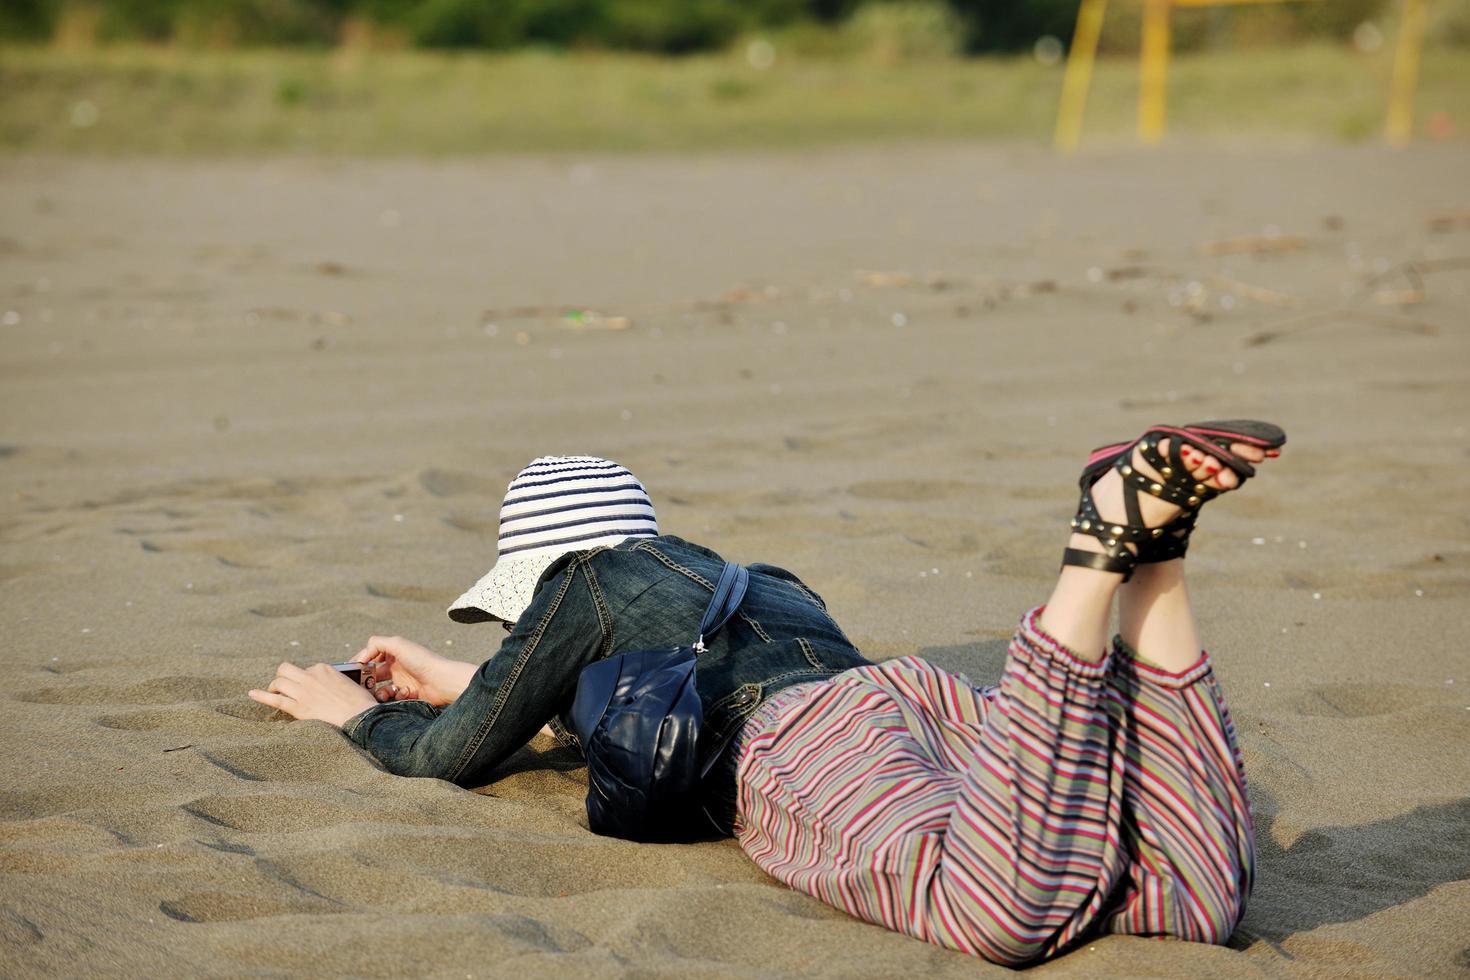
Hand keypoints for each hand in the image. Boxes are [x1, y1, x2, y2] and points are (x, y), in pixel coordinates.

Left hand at [249, 662, 377, 727]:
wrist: (360, 716)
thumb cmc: (359, 701)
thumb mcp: (350, 682)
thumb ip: (335, 679)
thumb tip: (331, 685)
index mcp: (324, 668)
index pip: (307, 669)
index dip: (306, 678)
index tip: (310, 687)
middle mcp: (311, 676)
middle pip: (286, 669)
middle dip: (283, 675)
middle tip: (285, 685)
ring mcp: (303, 691)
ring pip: (279, 682)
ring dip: (275, 686)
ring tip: (276, 692)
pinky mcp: (298, 707)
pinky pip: (274, 699)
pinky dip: (261, 695)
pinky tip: (252, 693)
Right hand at [350, 635, 477, 707]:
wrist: (442, 681)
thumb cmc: (422, 660)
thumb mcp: (398, 644)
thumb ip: (376, 644)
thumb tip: (362, 657)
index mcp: (394, 654)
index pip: (371, 657)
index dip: (361, 663)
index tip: (351, 671)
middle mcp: (397, 667)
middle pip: (373, 676)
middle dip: (366, 682)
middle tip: (361, 687)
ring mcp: (402, 682)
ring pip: (380, 690)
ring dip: (379, 692)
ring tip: (384, 693)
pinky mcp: (407, 696)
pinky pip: (392, 699)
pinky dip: (395, 697)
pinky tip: (404, 693)